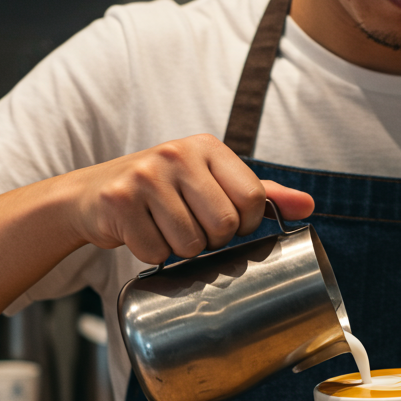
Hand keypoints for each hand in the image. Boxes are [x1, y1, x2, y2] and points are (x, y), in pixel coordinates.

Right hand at [67, 133, 312, 264]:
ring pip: (191, 244)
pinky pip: (156, 252)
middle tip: (190, 227)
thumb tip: (308, 206)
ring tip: (164, 228)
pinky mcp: (120, 201)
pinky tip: (141, 233)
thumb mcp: (211, 182)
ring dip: (180, 250)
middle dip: (212, 240)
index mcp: (207, 146)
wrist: (91, 195)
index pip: (253, 199)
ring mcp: (146, 175)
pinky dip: (151, 253)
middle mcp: (177, 153)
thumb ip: (260, 194)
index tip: (226, 221)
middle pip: (225, 225)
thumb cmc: (161, 191)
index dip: (244, 224)